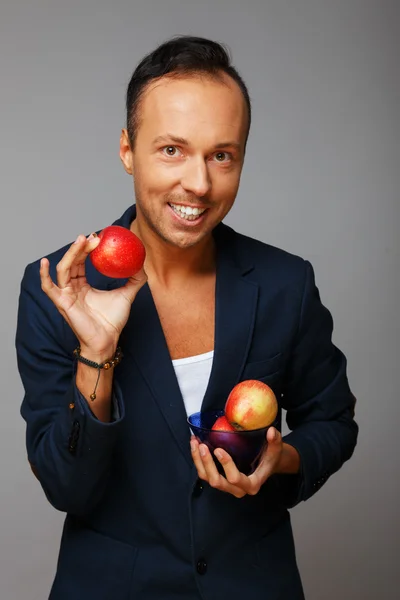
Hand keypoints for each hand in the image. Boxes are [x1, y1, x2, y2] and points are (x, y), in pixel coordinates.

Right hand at [40, 233, 146, 356]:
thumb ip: (135, 279)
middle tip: (92, 237)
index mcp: (82, 285)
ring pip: (63, 269)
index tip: (97, 238)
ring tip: (82, 241)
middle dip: (81, 247)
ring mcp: (65, 295)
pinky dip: (44, 275)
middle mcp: (72, 288)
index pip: (80, 261)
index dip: (86, 249)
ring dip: (71, 253)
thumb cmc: (112, 321)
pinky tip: (44, 263)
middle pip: (72, 262)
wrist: (108, 340)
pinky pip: (48, 288)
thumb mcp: (126, 294)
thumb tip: (141, 264)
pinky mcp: (62, 303)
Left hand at [190, 427, 298, 498]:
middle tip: (202, 445)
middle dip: (207, 464)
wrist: (267, 462)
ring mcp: (227, 485)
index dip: (226, 466)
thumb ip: (275, 440)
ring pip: (207, 478)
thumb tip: (270, 431)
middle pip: (217, 482)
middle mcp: (237, 489)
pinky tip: (195, 444)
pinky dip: (197, 459)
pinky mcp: (219, 478)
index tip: (219, 450)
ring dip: (198, 461)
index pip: (236, 479)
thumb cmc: (271, 457)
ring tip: (195, 442)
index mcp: (252, 484)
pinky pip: (204, 473)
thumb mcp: (276, 448)